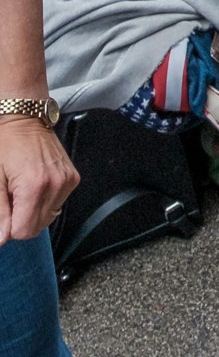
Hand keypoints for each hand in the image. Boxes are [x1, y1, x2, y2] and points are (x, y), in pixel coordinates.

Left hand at [0, 115, 76, 242]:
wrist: (23, 117)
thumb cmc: (5, 142)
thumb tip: (2, 238)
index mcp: (34, 186)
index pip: (24, 231)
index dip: (9, 227)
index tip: (4, 212)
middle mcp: (56, 184)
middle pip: (37, 227)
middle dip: (21, 220)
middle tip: (11, 198)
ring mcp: (67, 181)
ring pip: (48, 218)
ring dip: (33, 212)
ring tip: (22, 190)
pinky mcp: (72, 178)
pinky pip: (57, 204)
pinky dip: (44, 202)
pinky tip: (35, 186)